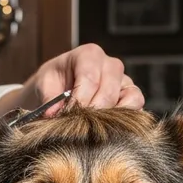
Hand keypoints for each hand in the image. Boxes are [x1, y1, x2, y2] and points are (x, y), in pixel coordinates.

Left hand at [0, 44, 144, 116]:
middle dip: (92, 113)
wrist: (60, 90)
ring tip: (93, 127)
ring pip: (129, 96)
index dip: (79, 100)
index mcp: (88, 55)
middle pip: (109, 91)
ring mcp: (123, 80)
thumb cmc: (53, 85)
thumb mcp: (44, 86)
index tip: (68, 116)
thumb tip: (54, 114)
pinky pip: (137, 105)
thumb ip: (48, 99)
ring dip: (111, 116)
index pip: (89, 77)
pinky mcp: (131, 96)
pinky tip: (108, 126)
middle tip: (78, 126)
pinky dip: (126, 117)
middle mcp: (110, 64)